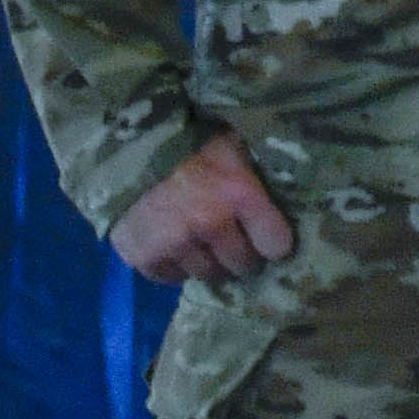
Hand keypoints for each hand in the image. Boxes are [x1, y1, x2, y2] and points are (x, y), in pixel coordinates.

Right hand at [112, 132, 294, 287]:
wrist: (128, 146)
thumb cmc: (193, 141)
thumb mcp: (236, 147)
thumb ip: (258, 176)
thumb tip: (290, 193)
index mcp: (239, 194)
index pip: (275, 244)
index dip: (275, 243)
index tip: (271, 240)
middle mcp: (208, 223)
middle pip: (242, 264)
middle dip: (245, 257)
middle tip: (239, 248)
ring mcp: (173, 243)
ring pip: (207, 274)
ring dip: (211, 264)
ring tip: (209, 249)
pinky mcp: (141, 255)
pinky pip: (170, 277)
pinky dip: (176, 267)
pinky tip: (179, 251)